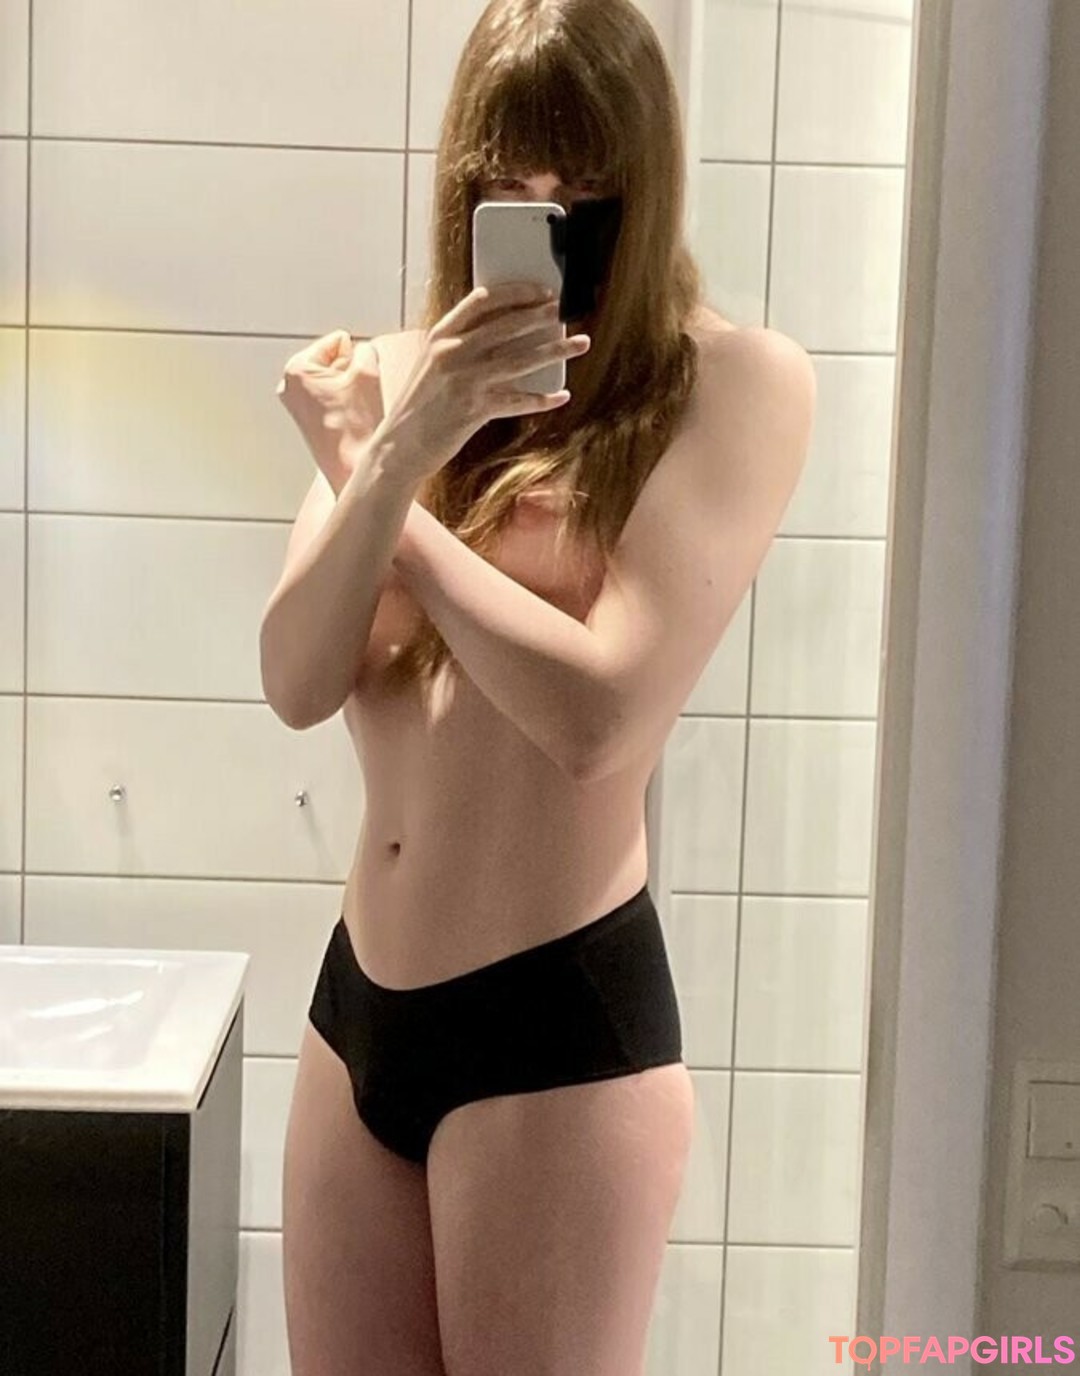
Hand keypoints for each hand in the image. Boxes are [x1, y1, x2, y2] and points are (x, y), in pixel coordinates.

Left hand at [275, 330, 381, 475]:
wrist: (355, 467)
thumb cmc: (356, 427)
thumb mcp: (368, 372)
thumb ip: (365, 350)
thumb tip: (362, 352)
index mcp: (296, 369)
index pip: (336, 341)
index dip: (356, 353)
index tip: (361, 374)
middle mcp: (289, 387)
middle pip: (330, 361)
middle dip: (349, 370)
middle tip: (360, 391)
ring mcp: (296, 408)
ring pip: (331, 381)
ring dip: (348, 387)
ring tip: (356, 406)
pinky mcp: (307, 424)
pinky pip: (329, 400)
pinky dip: (344, 403)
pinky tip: (352, 417)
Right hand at [382, 281, 590, 480]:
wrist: (400, 446)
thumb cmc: (418, 405)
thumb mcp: (432, 365)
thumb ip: (459, 345)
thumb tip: (502, 332)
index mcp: (440, 335)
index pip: (482, 300)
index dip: (516, 293)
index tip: (541, 291)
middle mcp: (452, 353)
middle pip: (508, 326)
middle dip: (543, 316)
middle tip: (566, 311)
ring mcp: (464, 381)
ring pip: (521, 359)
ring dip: (556, 350)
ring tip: (581, 343)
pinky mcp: (474, 410)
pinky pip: (518, 401)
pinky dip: (543, 399)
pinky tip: (562, 396)